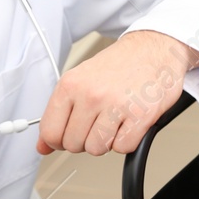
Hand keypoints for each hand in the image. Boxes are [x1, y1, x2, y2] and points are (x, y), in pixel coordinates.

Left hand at [37, 31, 198, 155]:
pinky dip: (127, 140)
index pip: (50, 132)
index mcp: (71, 85)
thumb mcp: (80, 81)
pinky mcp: (140, 116)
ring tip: (115, 121)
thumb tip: (43, 146)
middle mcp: (91, 94)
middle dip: (85, 139)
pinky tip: (129, 122)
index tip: (69, 135)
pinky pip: (123, 148)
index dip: (59, 140)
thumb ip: (59, 114)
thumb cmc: (119, 65)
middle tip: (98, 122)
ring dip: (106, 141)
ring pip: (97, 149)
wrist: (154, 49)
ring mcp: (116, 105)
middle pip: (73, 145)